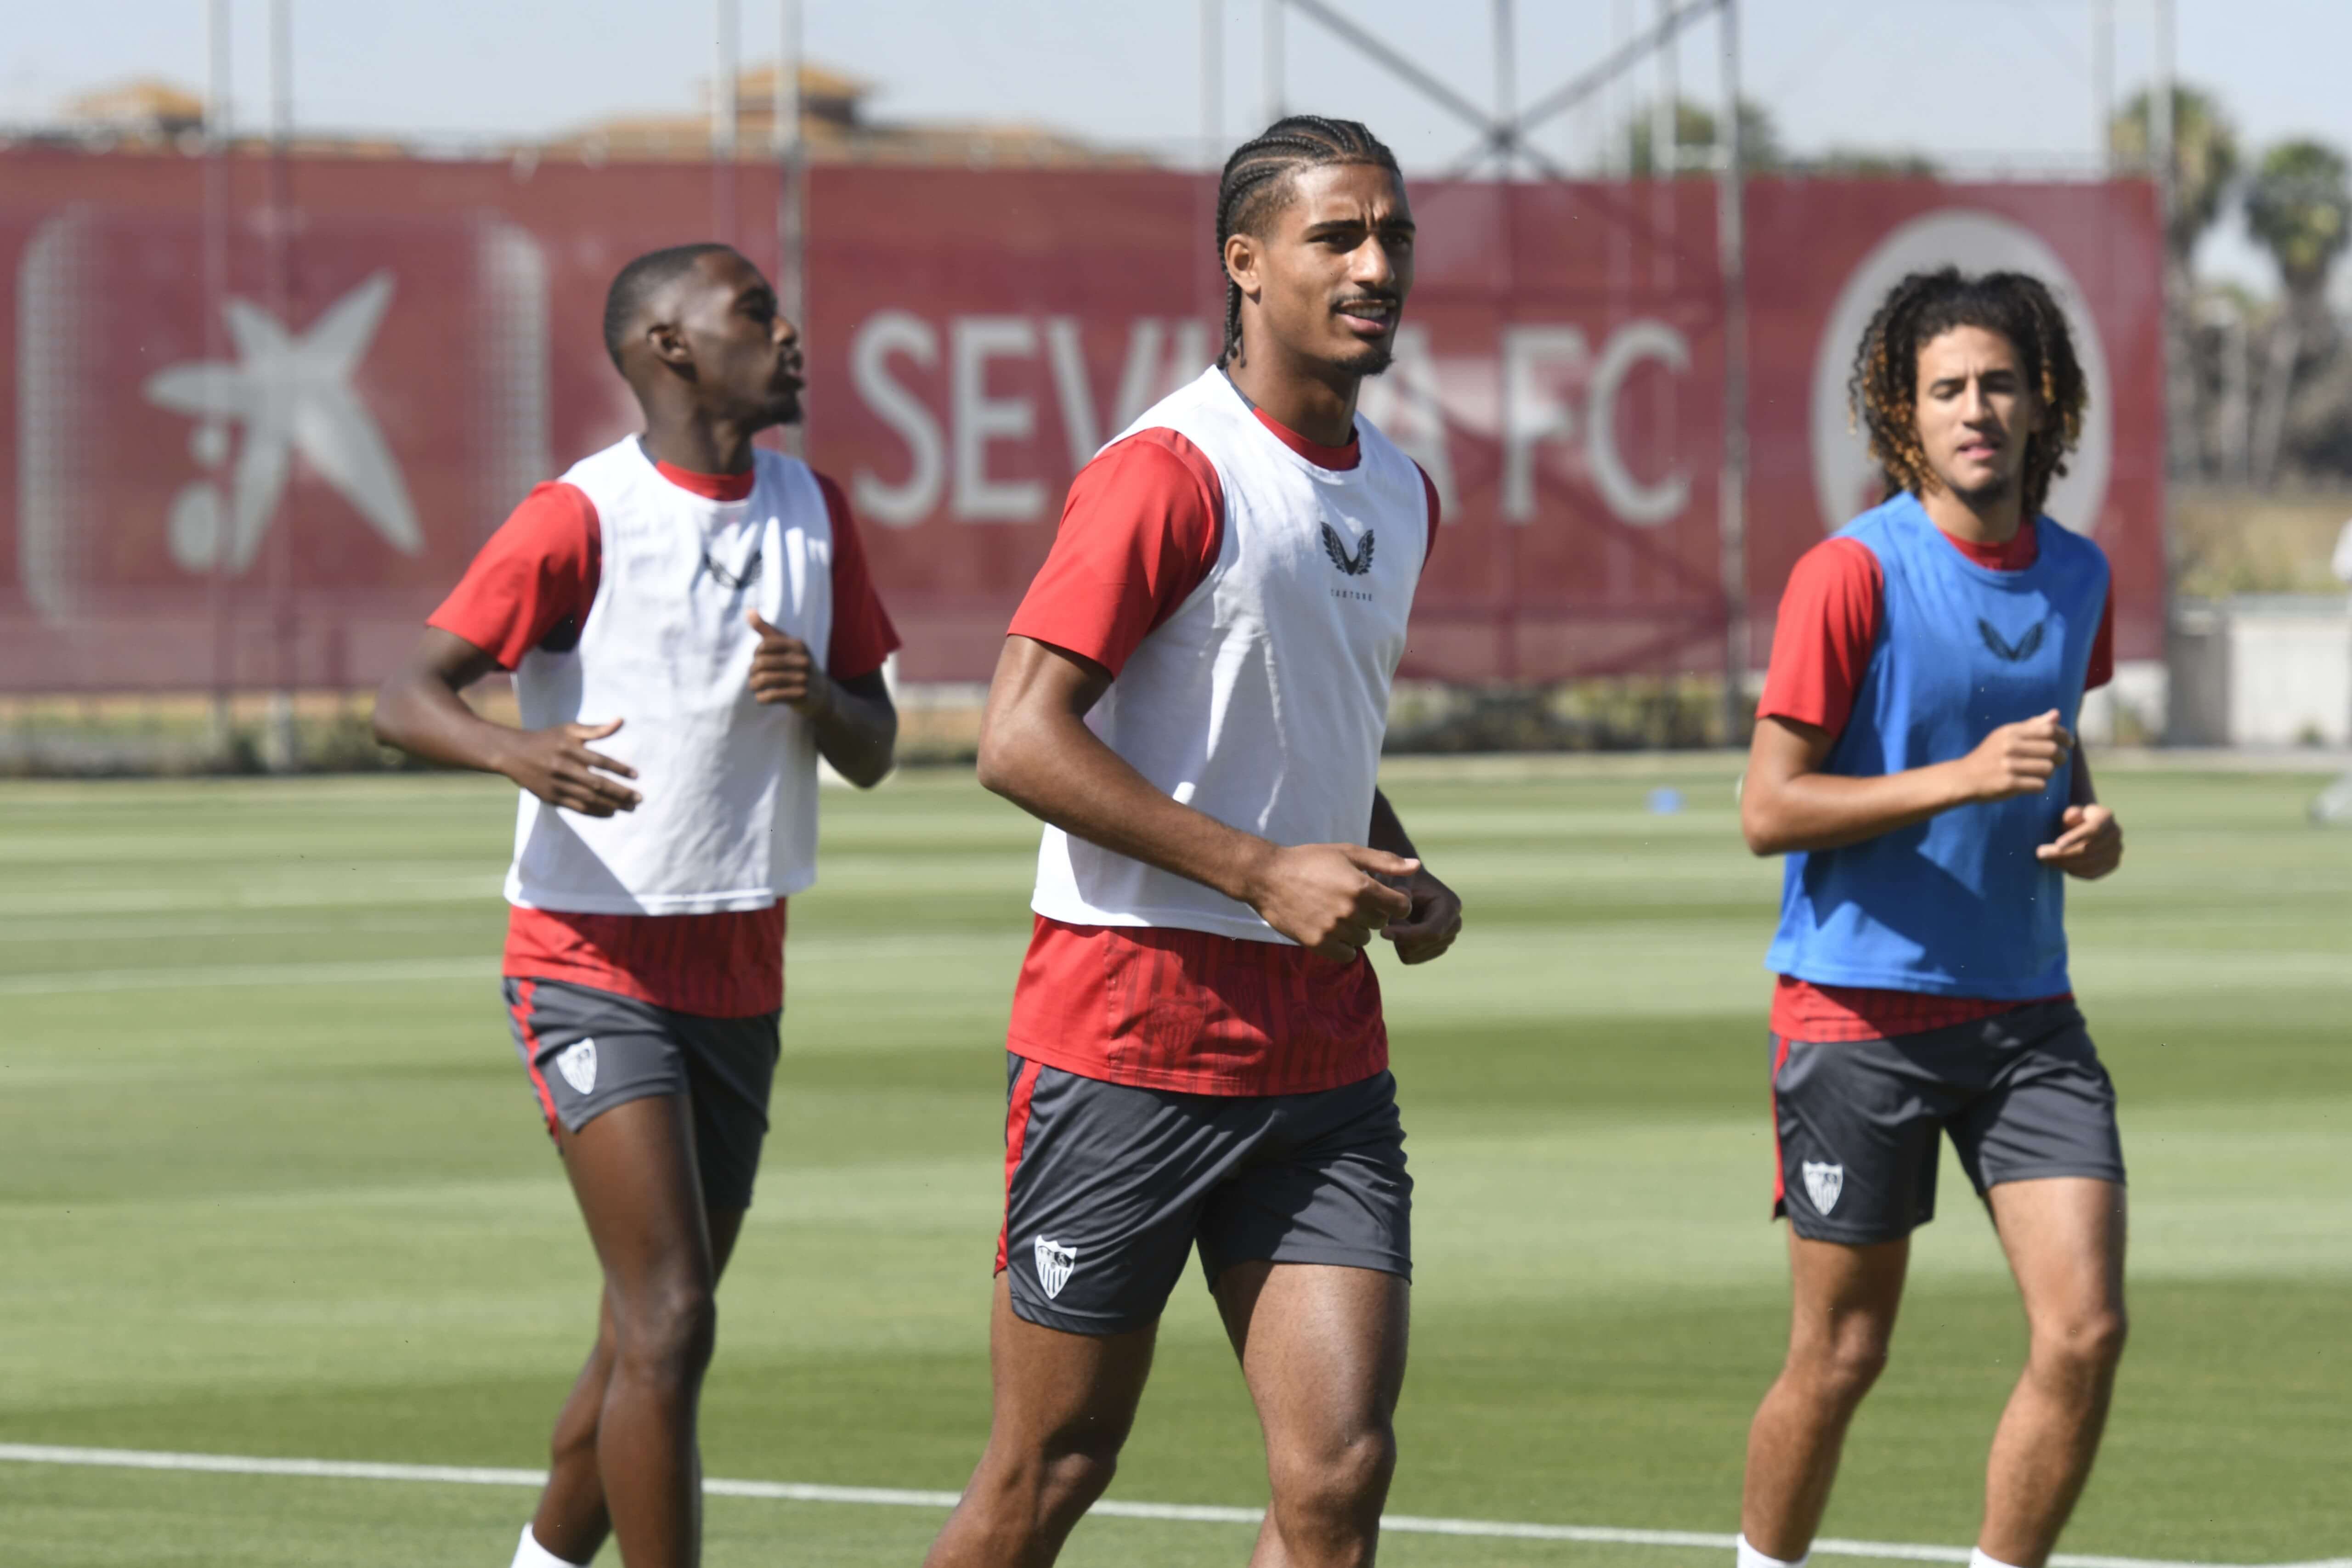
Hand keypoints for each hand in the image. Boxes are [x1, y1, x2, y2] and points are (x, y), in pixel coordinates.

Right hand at [498, 718, 640, 816]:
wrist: (513, 753)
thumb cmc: (548, 740)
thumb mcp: (569, 729)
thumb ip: (596, 729)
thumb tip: (621, 720)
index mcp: (569, 749)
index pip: (600, 761)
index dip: (619, 768)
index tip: (636, 775)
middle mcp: (563, 767)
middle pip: (597, 783)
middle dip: (620, 792)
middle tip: (639, 798)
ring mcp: (556, 784)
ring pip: (588, 798)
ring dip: (612, 804)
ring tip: (630, 807)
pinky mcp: (551, 797)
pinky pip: (576, 808)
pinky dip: (595, 811)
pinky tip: (611, 813)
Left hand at [747, 611, 834, 716]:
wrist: (820, 694)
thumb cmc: (797, 665)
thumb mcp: (786, 646)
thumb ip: (767, 630)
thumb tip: (749, 610)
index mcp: (798, 645)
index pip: (764, 645)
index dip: (755, 653)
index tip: (758, 659)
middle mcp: (802, 660)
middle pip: (761, 663)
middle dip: (752, 671)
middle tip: (752, 676)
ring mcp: (803, 678)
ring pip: (763, 680)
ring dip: (753, 685)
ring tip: (753, 686)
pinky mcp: (801, 696)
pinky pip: (770, 696)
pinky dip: (761, 698)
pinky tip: (761, 697)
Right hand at [1242, 843, 1417, 961]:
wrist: (1268, 877)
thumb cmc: (1311, 860)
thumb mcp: (1349, 853)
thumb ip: (1385, 862)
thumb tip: (1417, 866)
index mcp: (1362, 886)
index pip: (1401, 907)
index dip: (1398, 902)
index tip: (1387, 898)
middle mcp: (1350, 910)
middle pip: (1381, 922)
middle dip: (1373, 912)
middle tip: (1353, 899)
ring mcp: (1334, 929)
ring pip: (1364, 939)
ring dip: (1357, 929)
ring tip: (1338, 912)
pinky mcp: (1318, 943)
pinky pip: (1347, 954)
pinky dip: (1344, 946)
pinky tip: (1333, 929)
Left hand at [1381, 865, 1462, 963]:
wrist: (1411, 885)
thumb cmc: (1403, 879)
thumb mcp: (1399, 879)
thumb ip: (1399, 890)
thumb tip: (1403, 904)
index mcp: (1450, 906)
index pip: (1431, 931)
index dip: (1406, 935)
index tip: (1383, 932)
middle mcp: (1454, 925)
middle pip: (1421, 945)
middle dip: (1400, 935)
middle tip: (1387, 917)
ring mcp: (1447, 939)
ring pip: (1413, 953)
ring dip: (1398, 939)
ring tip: (1396, 920)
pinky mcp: (1435, 949)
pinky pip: (1411, 958)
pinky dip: (1400, 946)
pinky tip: (1400, 929)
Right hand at [1958, 709, 2072, 801]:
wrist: (1963, 778)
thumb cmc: (1989, 755)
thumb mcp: (2006, 735)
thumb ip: (2032, 725)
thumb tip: (2056, 714)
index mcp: (2010, 732)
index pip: (2048, 729)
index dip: (2064, 735)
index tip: (2068, 743)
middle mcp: (2009, 746)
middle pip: (2052, 749)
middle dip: (2060, 757)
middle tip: (2057, 761)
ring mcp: (2008, 766)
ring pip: (2048, 769)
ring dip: (2049, 773)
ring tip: (2040, 773)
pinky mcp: (2009, 784)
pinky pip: (2039, 785)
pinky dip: (2039, 786)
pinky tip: (2031, 784)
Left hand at [2036, 802, 2122, 878]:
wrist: (2085, 829)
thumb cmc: (2073, 819)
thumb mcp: (2069, 812)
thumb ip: (2071, 813)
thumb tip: (2072, 815)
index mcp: (2106, 816)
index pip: (2093, 829)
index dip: (2076, 837)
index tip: (2056, 844)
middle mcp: (2115, 833)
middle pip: (2089, 848)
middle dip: (2063, 854)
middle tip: (2040, 854)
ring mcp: (2116, 850)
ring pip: (2090, 863)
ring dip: (2065, 864)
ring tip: (2046, 860)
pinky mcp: (2112, 864)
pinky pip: (2093, 873)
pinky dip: (2075, 872)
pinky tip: (2061, 867)